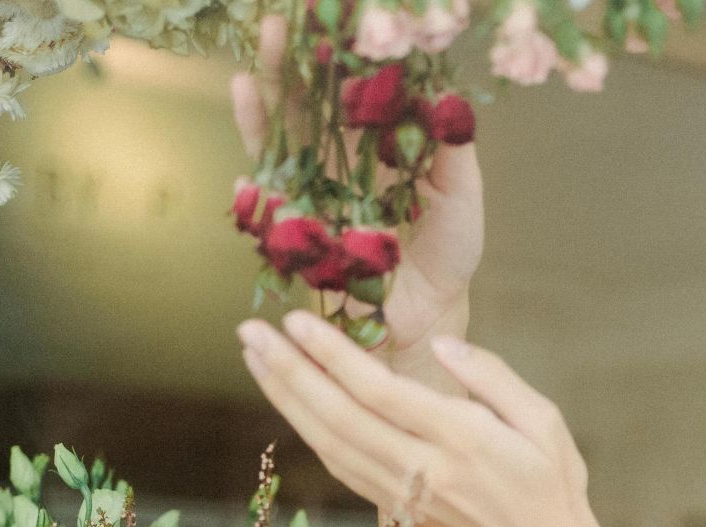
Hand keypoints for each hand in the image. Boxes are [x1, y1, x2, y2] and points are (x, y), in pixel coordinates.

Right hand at [230, 17, 483, 357]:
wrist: (427, 319)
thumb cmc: (448, 257)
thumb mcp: (461, 198)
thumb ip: (453, 150)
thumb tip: (444, 94)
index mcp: (378, 149)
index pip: (351, 93)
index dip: (338, 61)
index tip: (329, 26)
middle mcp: (339, 166)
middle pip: (305, 109)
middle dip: (287, 71)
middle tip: (273, 28)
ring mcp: (313, 198)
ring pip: (278, 149)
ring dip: (258, 116)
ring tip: (243, 80)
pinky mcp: (298, 238)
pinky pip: (268, 213)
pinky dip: (254, 197)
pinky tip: (244, 180)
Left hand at [237, 308, 606, 526]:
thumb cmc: (553, 485)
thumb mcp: (545, 420)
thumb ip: (493, 377)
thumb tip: (440, 346)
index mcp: (465, 442)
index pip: (383, 393)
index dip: (333, 357)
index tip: (296, 320)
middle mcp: (426, 473)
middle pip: (341, 418)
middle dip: (290, 371)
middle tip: (249, 330)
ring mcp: (406, 499)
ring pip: (331, 446)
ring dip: (287, 400)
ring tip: (255, 358)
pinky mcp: (397, 515)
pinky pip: (342, 470)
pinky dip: (309, 434)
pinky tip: (289, 403)